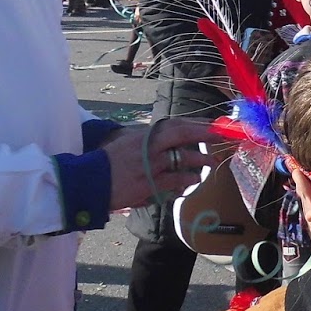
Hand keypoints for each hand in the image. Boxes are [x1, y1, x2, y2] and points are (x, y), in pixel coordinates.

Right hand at [102, 118, 218, 209]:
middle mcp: (150, 147)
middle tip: (221, 137)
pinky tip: (192, 182)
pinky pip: (177, 183)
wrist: (89, 182)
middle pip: (183, 136)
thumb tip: (167, 137)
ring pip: (184, 161)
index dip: (196, 124)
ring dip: (200, 162)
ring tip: (209, 164)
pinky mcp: (151, 185)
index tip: (212, 125)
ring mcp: (152, 166)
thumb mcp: (125, 143)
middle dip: (205, 135)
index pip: (175, 125)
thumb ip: (146, 140)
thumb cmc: (106, 162)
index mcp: (144, 135)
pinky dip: (187, 182)